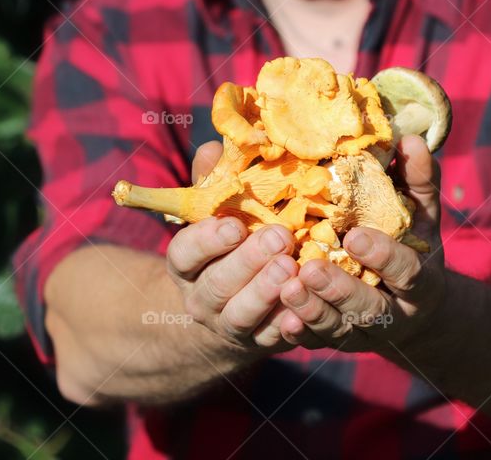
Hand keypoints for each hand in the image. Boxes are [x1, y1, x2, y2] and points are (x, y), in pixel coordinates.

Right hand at [166, 141, 300, 350]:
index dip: (207, 240)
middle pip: (216, 285)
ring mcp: (229, 325)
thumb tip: (215, 146)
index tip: (234, 224)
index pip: (184, 254)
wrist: (235, 306)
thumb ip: (216, 182)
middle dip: (247, 262)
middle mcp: (200, 298)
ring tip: (293, 268)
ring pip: (241, 316)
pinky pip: (273, 338)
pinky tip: (306, 308)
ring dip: (267, 292)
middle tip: (279, 239)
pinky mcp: (260, 342)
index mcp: (187, 264)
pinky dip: (288, 326)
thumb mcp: (220, 212)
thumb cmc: (231, 242)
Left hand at [277, 135, 446, 351]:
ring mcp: (365, 333)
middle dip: (339, 291)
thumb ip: (416, 181)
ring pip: (340, 329)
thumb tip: (409, 138)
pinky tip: (279, 318)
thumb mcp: (421, 215)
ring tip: (286, 288)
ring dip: (312, 311)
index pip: (407, 272)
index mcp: (420, 280)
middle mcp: (396, 313)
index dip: (384, 256)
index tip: (355, 236)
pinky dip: (299, 333)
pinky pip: (318, 342)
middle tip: (309, 270)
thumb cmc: (413, 246)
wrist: (413, 309)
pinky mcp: (339, 341)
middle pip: (369, 309)